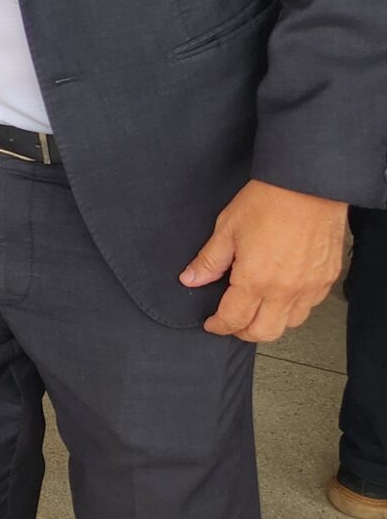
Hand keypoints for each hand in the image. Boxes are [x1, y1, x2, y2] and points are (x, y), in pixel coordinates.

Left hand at [181, 179, 346, 341]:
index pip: (234, 318)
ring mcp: (310, 287)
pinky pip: (309, 307)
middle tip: (231, 323)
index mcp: (256, 279)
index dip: (219, 326)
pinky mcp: (326, 279)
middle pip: (265, 332)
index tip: (212, 324)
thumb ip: (209, 260)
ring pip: (290, 324)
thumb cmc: (268, 202)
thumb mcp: (227, 228)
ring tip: (256, 311)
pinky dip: (293, 309)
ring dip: (270, 323)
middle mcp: (286, 290)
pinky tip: (281, 296)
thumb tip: (191, 278)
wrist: (307, 186)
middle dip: (243, 332)